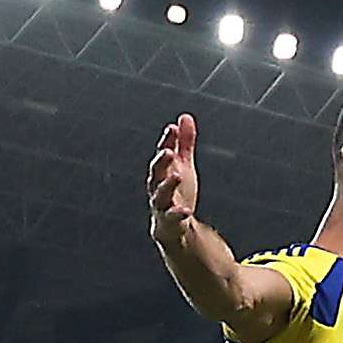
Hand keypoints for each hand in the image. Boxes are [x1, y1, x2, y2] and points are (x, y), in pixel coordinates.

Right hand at [147, 114, 200, 245]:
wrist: (174, 226)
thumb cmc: (177, 192)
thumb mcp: (183, 165)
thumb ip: (184, 143)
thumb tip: (185, 117)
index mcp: (162, 171)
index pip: (162, 154)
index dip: (167, 142)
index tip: (172, 129)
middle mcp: (158, 186)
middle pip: (156, 172)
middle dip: (161, 161)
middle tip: (168, 151)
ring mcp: (162, 205)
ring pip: (160, 194)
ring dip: (167, 185)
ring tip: (177, 176)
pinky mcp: (168, 222)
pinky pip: (171, 217)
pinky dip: (177, 213)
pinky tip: (186, 210)